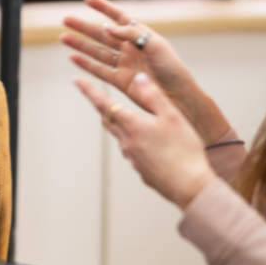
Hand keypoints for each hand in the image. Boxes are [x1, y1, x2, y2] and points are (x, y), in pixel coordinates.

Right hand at [62, 0, 232, 144]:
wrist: (178, 96)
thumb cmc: (172, 68)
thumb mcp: (155, 46)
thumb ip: (131, 35)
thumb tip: (107, 28)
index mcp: (140, 36)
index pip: (119, 17)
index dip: (104, 7)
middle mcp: (130, 48)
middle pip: (102, 34)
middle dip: (84, 27)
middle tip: (66, 19)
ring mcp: (124, 65)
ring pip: (97, 51)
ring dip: (80, 45)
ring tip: (63, 37)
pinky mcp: (121, 81)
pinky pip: (99, 70)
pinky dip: (85, 64)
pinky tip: (73, 58)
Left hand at [74, 73, 215, 209]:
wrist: (189, 186)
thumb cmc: (184, 151)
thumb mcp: (172, 116)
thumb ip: (154, 96)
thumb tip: (139, 78)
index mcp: (132, 126)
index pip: (103, 104)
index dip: (88, 90)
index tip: (75, 80)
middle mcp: (127, 142)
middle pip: (108, 121)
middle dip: (104, 108)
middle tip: (100, 97)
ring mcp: (133, 159)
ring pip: (121, 137)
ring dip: (123, 126)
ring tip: (135, 120)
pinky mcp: (142, 171)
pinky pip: (134, 153)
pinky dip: (137, 144)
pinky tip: (153, 146)